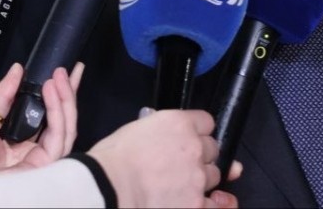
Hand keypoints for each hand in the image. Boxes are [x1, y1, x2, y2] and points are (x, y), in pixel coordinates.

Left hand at [0, 62, 79, 181]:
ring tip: (58, 76)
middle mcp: (33, 151)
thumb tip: (16, 71)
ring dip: (64, 97)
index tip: (57, 73)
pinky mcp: (47, 166)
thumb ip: (1, 96)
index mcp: (18, 143)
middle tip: (65, 70)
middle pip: (59, 119)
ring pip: (65, 125)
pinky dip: (58, 110)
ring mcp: (42, 160)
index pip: (44, 115)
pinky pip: (59, 134)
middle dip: (66, 92)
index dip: (54, 94)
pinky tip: (52, 92)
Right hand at [88, 108, 234, 208]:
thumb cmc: (111, 162)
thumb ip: (157, 130)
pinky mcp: (196, 204)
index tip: (189, 139)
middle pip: (212, 149)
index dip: (197, 131)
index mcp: (179, 124)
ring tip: (182, 186)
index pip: (205, 122)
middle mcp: (194, 148)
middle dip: (199, 155)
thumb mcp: (134, 130)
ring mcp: (198, 177)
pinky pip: (215, 204)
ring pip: (214, 175)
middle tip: (181, 165)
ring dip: (201, 179)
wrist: (107, 190)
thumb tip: (163, 136)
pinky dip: (212, 203)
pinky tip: (204, 202)